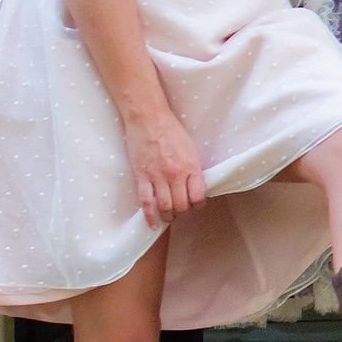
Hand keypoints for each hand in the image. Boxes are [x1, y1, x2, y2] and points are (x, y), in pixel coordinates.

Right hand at [122, 103, 206, 226]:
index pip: (198, 197)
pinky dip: (149, 216)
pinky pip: (146, 202)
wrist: (149, 118)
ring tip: (168, 217)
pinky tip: (152, 224)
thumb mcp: (191, 148)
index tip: (194, 205)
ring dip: (168, 216)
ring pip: (165, 207)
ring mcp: (158, 177)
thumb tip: (195, 186)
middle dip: (182, 213)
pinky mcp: (142, 176)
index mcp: (191, 167)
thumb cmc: (171, 130)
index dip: (197, 205)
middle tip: (180, 212)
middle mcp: (176, 174)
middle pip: (182, 205)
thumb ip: (193, 168)